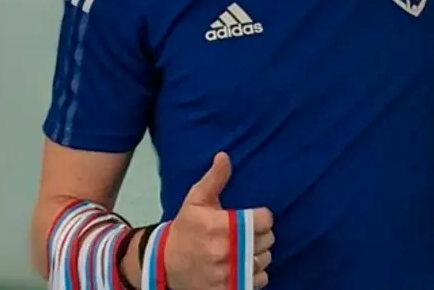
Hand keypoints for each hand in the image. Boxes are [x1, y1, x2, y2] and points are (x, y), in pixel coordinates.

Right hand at [165, 152, 273, 288]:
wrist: (165, 264)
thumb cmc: (185, 228)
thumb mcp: (196, 200)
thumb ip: (214, 179)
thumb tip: (224, 156)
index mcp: (221, 226)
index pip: (264, 220)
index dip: (262, 217)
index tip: (254, 217)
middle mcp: (227, 251)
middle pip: (268, 240)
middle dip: (261, 235)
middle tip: (249, 234)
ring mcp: (228, 273)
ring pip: (265, 260)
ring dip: (260, 254)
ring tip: (247, 250)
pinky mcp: (228, 289)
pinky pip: (258, 280)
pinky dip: (256, 274)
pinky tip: (245, 267)